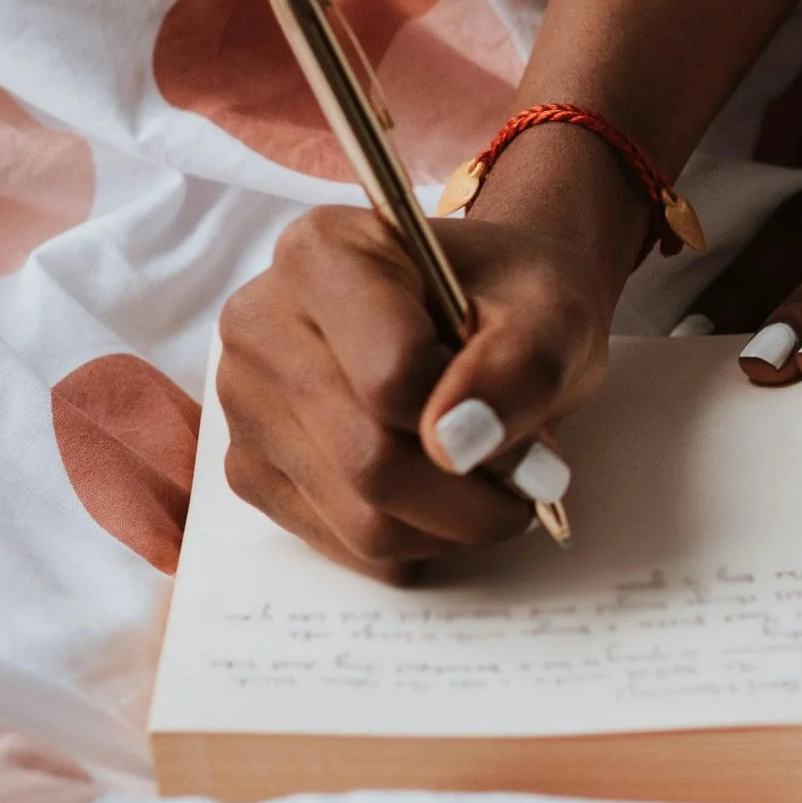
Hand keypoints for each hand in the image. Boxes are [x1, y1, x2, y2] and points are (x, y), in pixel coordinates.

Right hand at [217, 132, 642, 575]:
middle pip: (372, 461)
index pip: (392, 377)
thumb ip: (521, 367)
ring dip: (453, 527)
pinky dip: (418, 541)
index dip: (478, 423)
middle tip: (532, 477)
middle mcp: (260, 325)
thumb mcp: (555, 313)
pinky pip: (348, 548)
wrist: (493, 314)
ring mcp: (246, 406)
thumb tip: (457, 444)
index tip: (531, 428)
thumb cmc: (518, 303)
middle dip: (474, 494)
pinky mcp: (254, 472)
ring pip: (363, 522)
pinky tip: (441, 490)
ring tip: (489, 477)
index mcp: (321, 254)